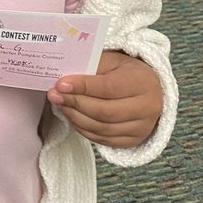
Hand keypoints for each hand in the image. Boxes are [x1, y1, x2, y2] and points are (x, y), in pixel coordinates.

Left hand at [47, 50, 162, 147]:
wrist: (148, 90)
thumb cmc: (125, 72)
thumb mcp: (112, 61)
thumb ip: (91, 67)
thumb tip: (64, 79)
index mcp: (144, 82)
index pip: (109, 87)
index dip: (82, 87)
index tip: (60, 84)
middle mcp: (148, 107)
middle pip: (104, 111)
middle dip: (75, 103)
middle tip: (54, 95)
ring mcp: (142, 127)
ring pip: (101, 128)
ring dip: (75, 117)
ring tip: (60, 104)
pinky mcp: (133, 141)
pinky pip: (102, 139)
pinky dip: (82, 128)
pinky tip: (72, 116)